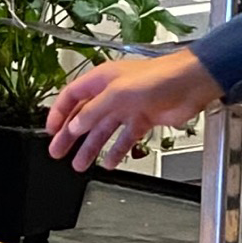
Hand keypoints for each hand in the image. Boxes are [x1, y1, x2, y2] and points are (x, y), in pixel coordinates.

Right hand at [45, 49, 222, 170]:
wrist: (191, 84)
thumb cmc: (159, 77)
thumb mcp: (118, 93)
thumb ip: (94, 111)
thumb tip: (75, 126)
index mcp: (101, 80)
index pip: (71, 97)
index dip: (59, 113)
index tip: (50, 131)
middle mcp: (112, 93)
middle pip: (84, 117)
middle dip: (70, 136)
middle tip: (58, 152)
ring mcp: (128, 107)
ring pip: (103, 131)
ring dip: (91, 147)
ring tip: (79, 164)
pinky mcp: (144, 120)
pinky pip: (125, 138)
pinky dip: (117, 151)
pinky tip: (110, 162)